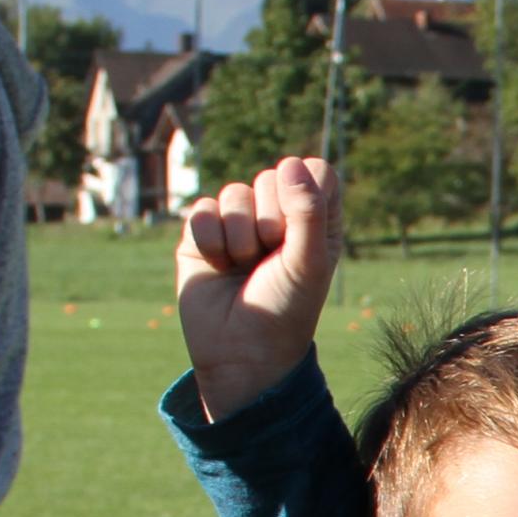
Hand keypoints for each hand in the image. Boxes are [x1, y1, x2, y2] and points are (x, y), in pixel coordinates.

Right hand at [176, 159, 344, 420]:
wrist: (240, 353)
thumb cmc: (285, 311)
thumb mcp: (308, 264)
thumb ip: (308, 213)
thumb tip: (292, 163)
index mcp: (315, 220)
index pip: (316, 171)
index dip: (305, 190)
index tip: (300, 228)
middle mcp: (277, 216)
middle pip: (272, 177)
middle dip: (270, 221)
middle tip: (270, 260)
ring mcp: (237, 222)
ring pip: (235, 192)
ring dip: (240, 237)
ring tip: (243, 268)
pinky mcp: (201, 233)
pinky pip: (202, 209)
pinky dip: (210, 240)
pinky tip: (217, 266)